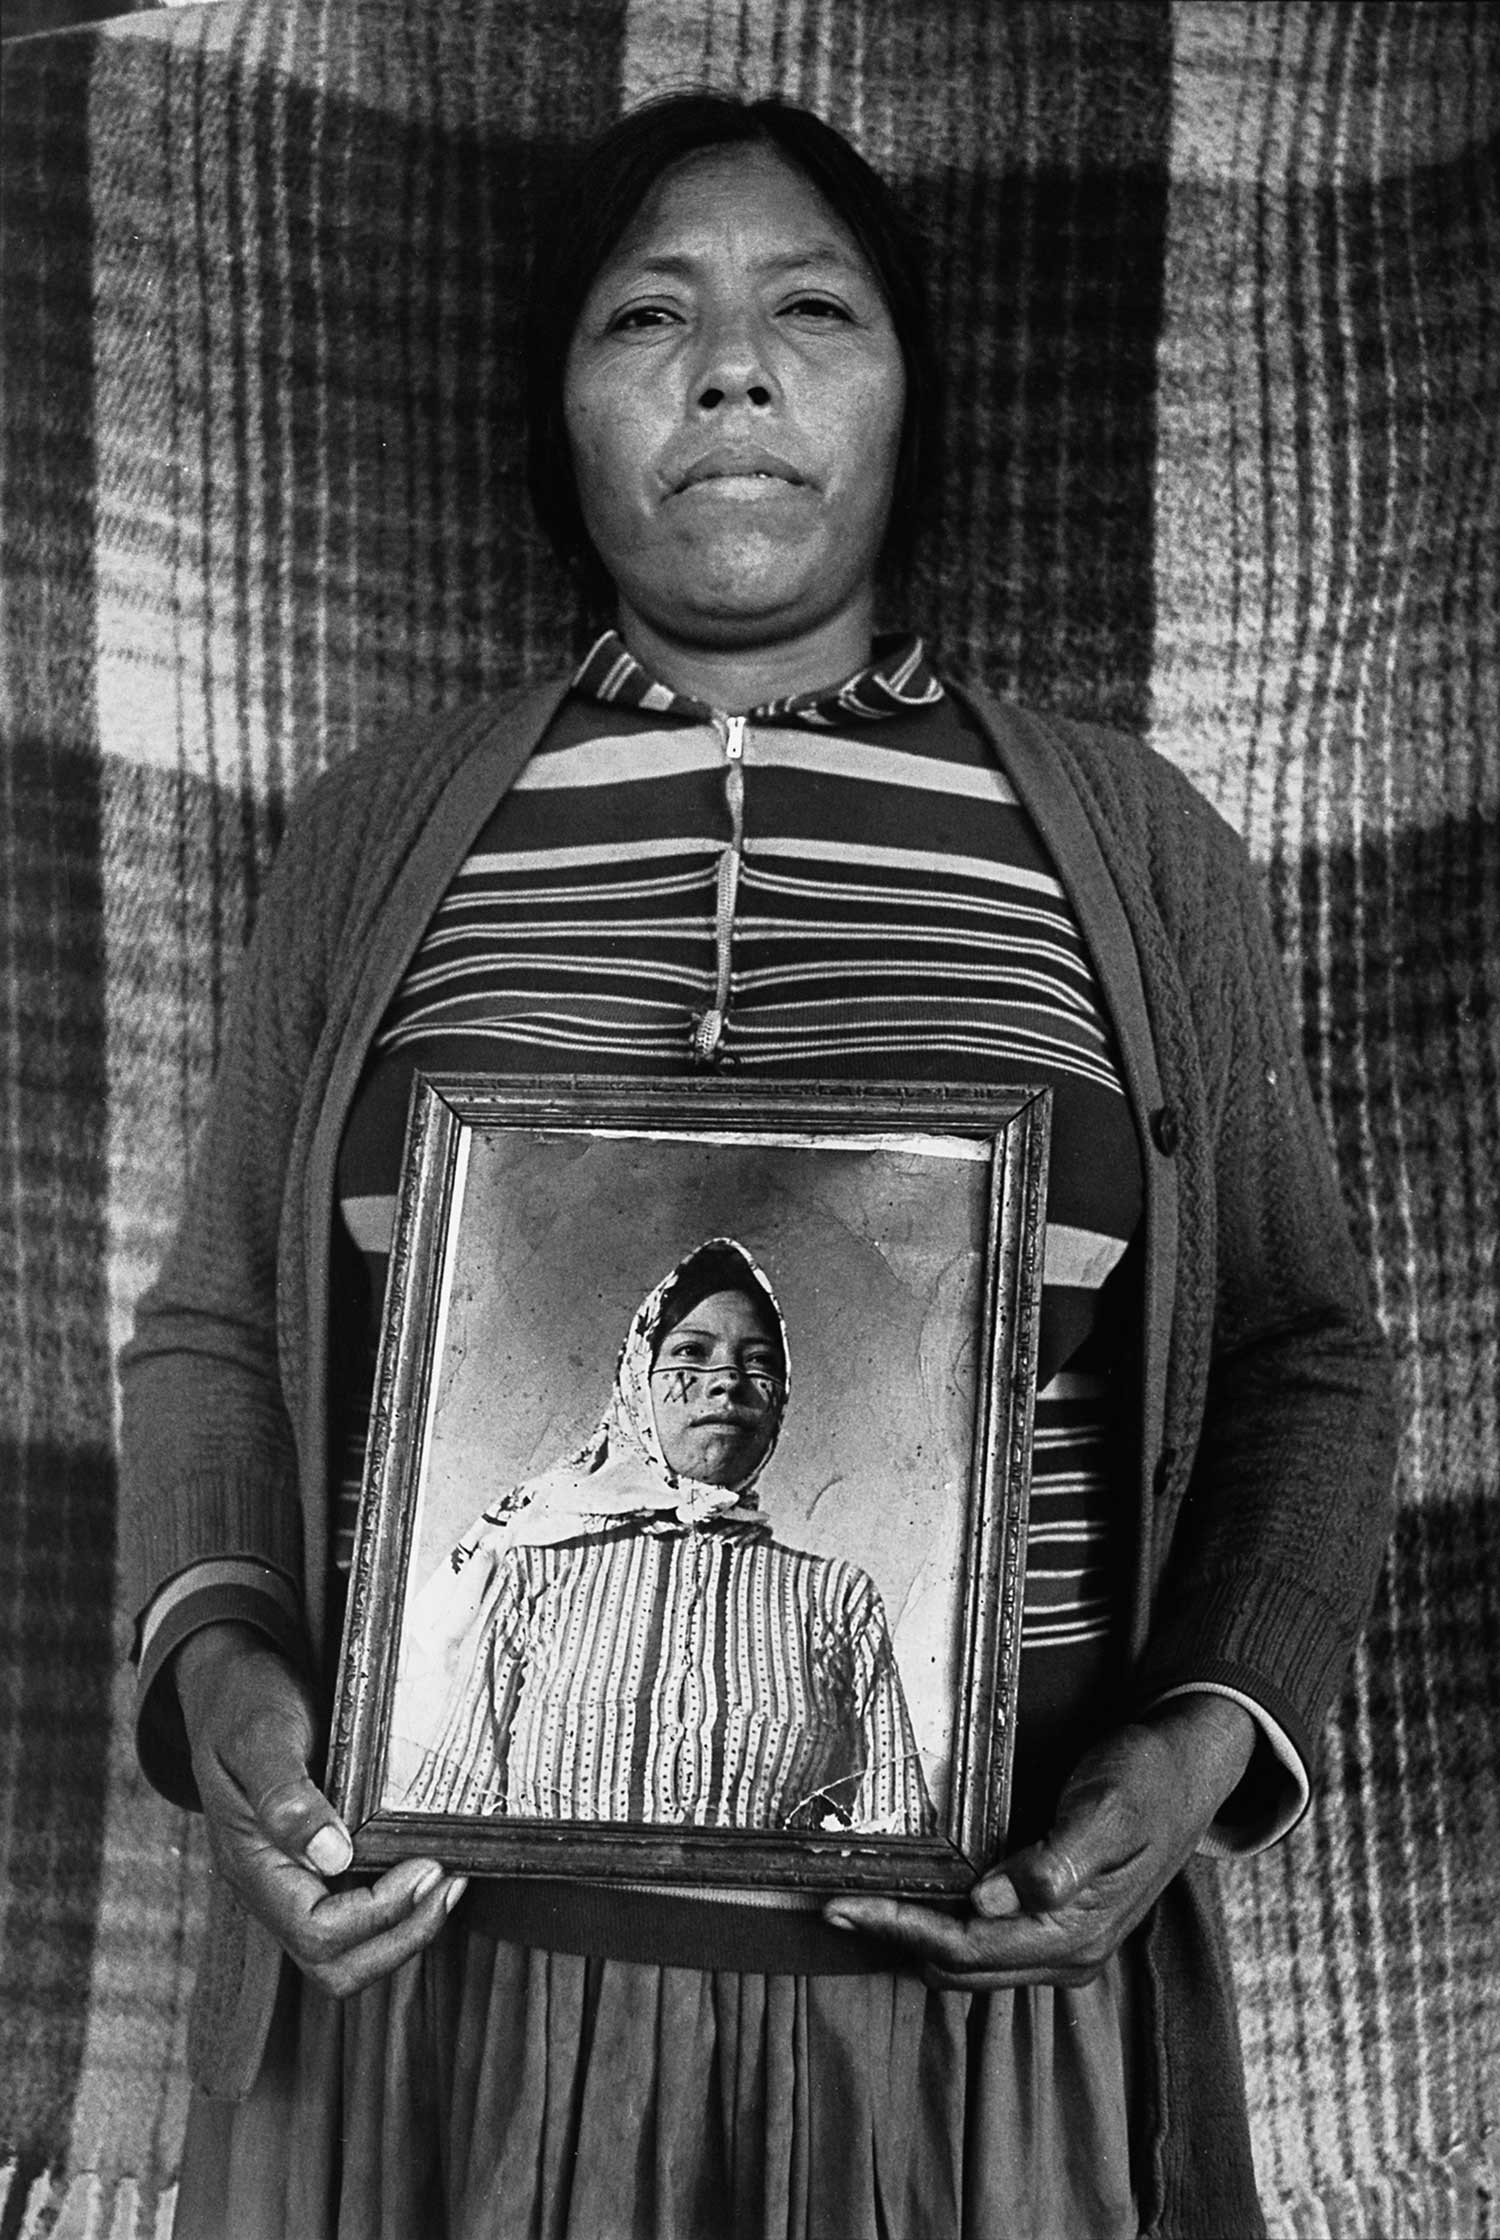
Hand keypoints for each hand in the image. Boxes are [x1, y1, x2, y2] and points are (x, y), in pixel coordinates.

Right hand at [175, 1620, 465, 1998]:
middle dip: (400, 1938)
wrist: (229, 1680)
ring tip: (449, 1883)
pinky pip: (354, 1914)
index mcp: (251, 1866)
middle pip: (334, 1964)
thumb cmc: (242, 1703)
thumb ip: (286, 1796)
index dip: (379, 1913)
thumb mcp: (260, 1736)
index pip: (318, 1932)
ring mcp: (291, 1879)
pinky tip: (429, 1868)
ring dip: (404, 1930)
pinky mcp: (313, 1864)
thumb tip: (331, 1856)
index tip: (426, 1867)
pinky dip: (398, 1907)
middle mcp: (271, 1885)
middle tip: (448, 1885)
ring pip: (346, 1951)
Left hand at [824, 1694, 1255, 1989]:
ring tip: (859, 1901)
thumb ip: (1054, 1862)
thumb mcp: (1105, 1810)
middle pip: (958, 1964)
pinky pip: (986, 1944)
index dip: (900, 1928)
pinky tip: (914, 1895)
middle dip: (894, 1937)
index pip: (966, 1947)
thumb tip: (989, 1904)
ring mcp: (1063, 1943)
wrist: (1187, 1771)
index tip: (841, 1903)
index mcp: (1077, 1931)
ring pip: (969, 1962)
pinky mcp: (1057, 1924)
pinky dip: (942, 1926)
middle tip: (832, 1901)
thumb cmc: (1144, 1780)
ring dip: (914, 1936)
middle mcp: (1067, 1952)